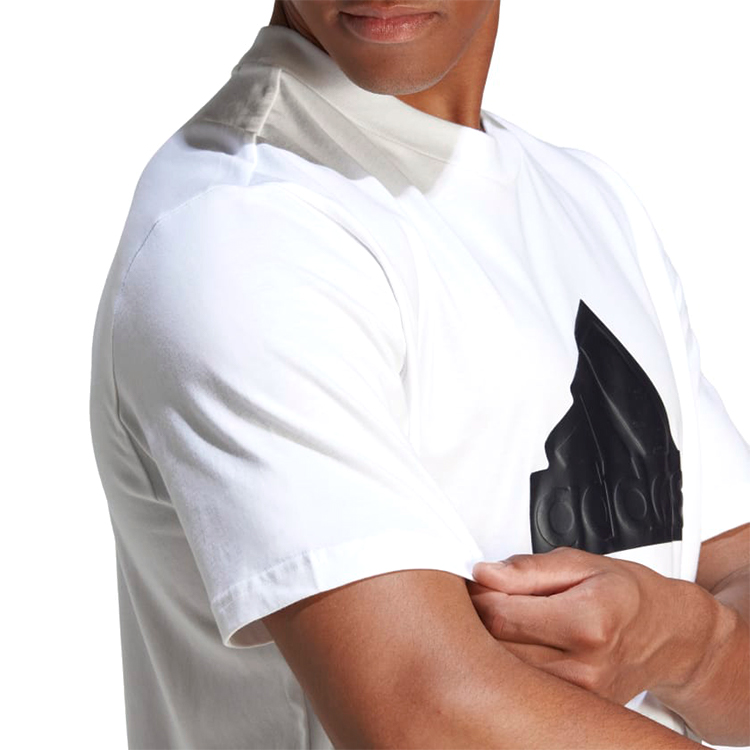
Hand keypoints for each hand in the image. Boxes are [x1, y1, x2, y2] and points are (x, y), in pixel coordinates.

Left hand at [467, 547, 711, 704]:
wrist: (667, 634)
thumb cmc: (624, 593)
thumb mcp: (580, 563)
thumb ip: (528, 569)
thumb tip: (485, 575)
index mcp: (586, 622)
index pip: (502, 615)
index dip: (477, 596)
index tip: (473, 584)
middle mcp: (584, 667)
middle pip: (498, 647)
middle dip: (478, 620)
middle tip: (479, 599)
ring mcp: (580, 696)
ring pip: (505, 671)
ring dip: (490, 645)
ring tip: (502, 619)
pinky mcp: (575, 710)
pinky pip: (523, 687)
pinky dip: (509, 664)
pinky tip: (518, 644)